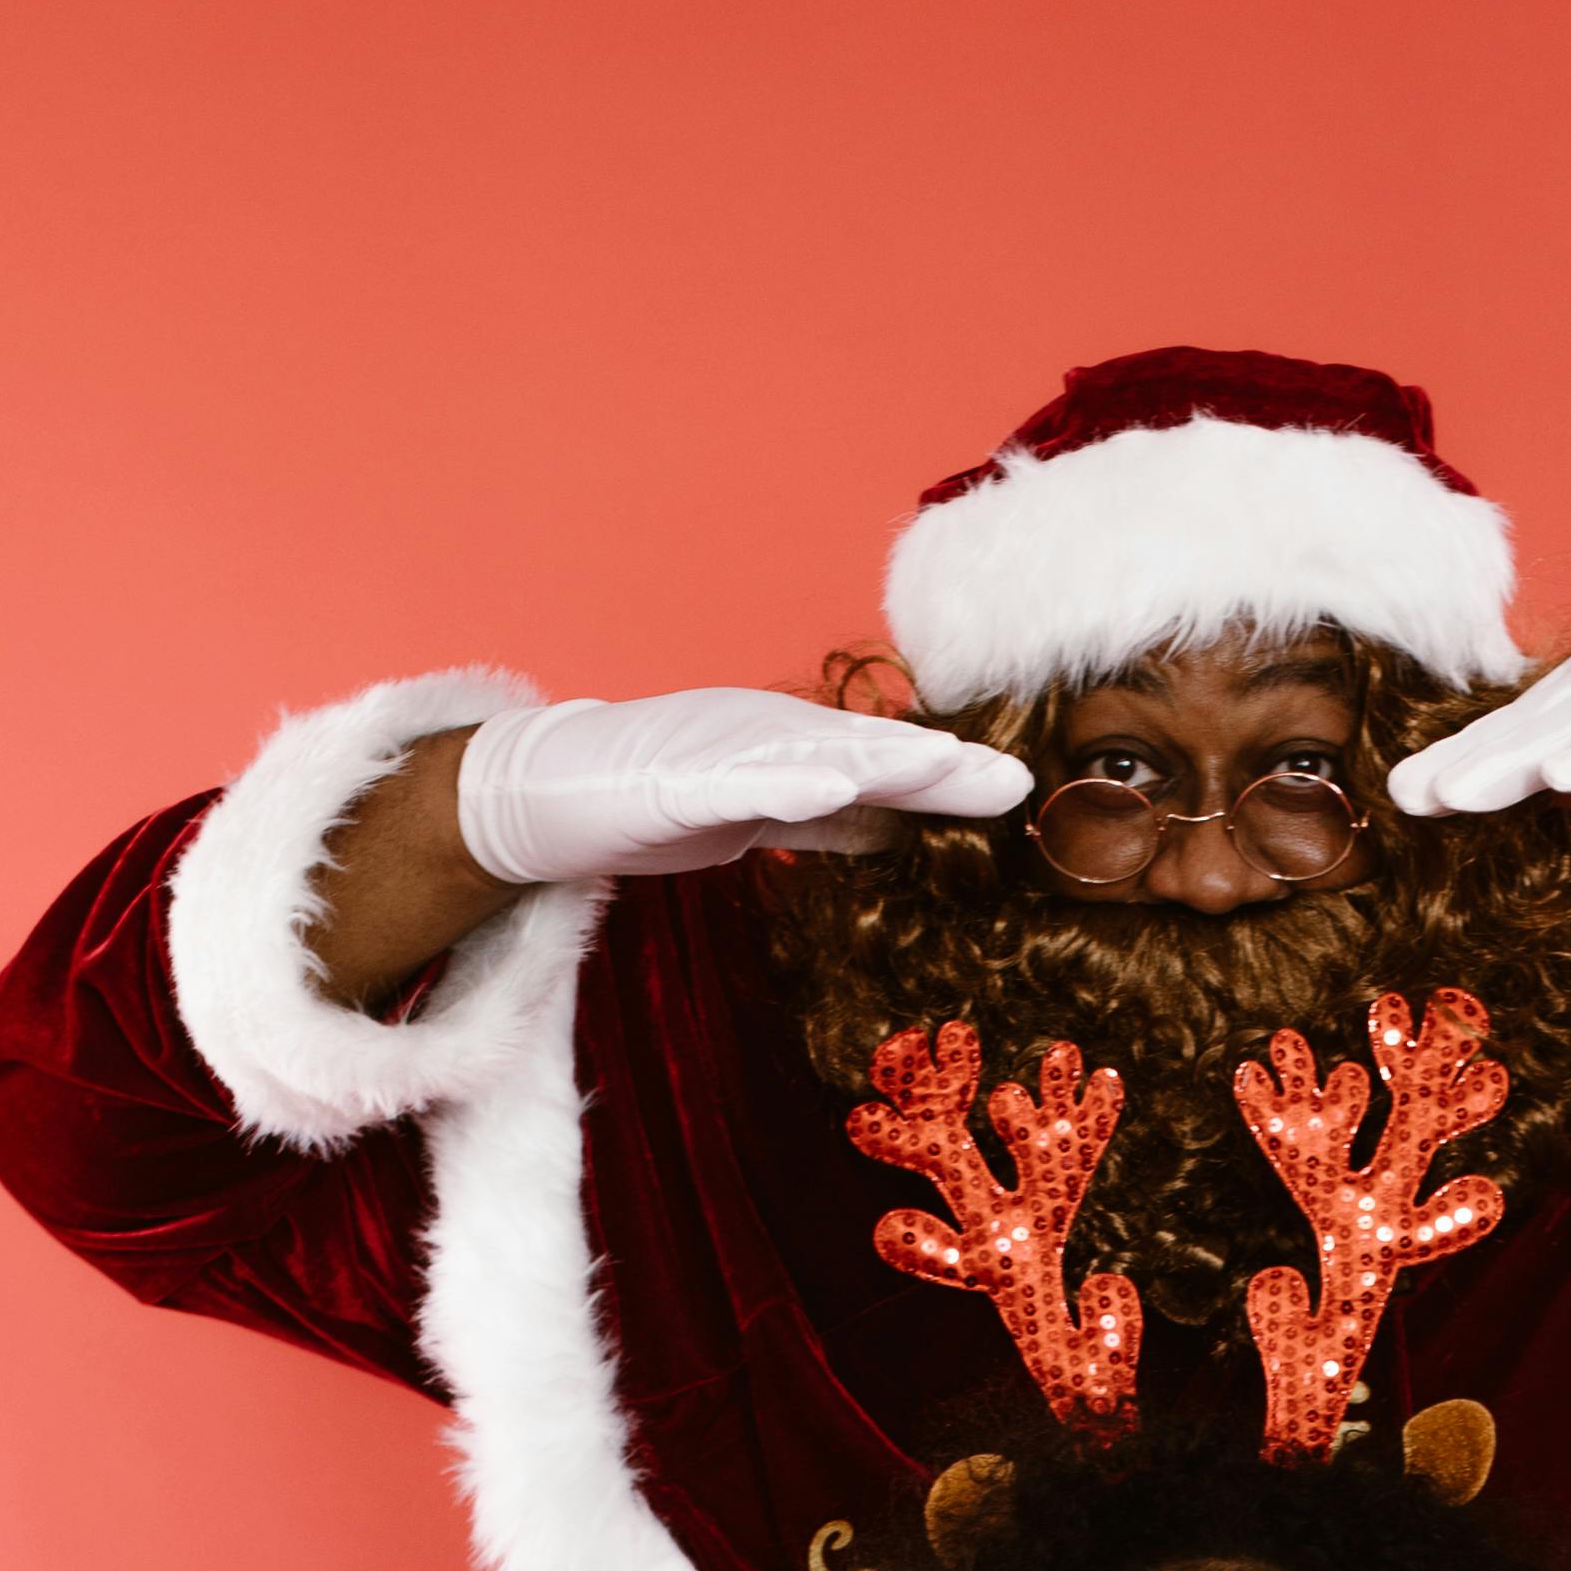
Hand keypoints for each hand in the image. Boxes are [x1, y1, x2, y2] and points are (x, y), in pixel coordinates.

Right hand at [458, 690, 1030, 889]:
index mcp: (795, 750)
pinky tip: (832, 786)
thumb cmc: (656, 802)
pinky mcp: (679, 779)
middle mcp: (770, 737)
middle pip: (870, 753)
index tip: (1018, 794)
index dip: (950, 780)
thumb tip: (899, 833)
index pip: (887, 769)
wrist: (552, 792)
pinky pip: (741, 782)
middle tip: (1010, 779)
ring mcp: (725, 753)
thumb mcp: (765, 815)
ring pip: (818, 755)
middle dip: (941, 765)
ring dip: (883, 761)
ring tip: (943, 767)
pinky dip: (788, 781)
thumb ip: (829, 821)